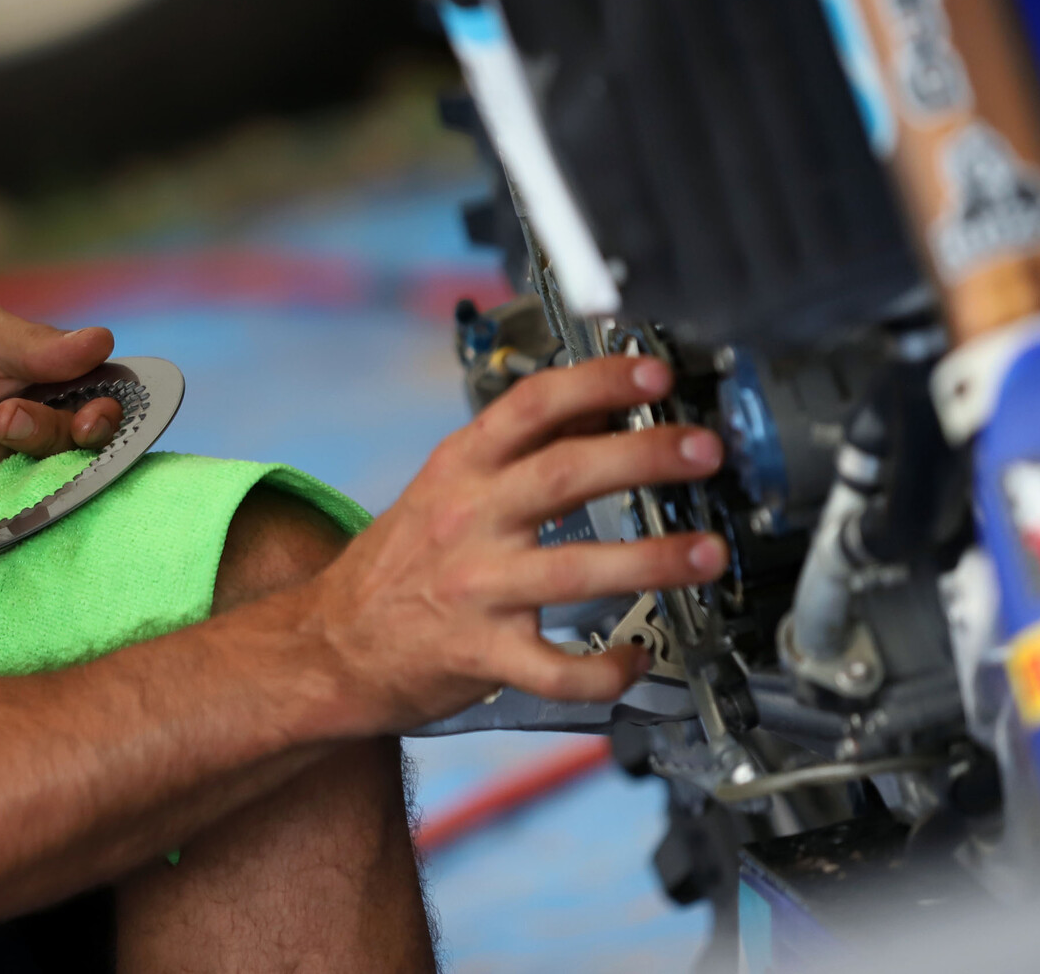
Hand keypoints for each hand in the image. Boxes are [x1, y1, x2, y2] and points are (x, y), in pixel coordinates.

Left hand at [0, 300, 127, 502]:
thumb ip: (33, 344)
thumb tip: (100, 341)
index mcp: (45, 394)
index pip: (94, 417)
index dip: (101, 423)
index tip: (90, 419)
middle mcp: (26, 443)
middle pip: (62, 455)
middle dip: (38, 433)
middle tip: (4, 413)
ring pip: (15, 477)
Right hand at [286, 354, 726, 732]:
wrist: (331, 645)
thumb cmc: (396, 565)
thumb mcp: (446, 488)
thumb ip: (520, 451)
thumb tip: (597, 407)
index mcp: (460, 469)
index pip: (530, 406)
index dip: (596, 383)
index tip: (653, 372)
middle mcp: (468, 520)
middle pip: (565, 474)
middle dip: (645, 456)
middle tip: (704, 451)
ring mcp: (477, 588)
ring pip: (575, 568)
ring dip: (653, 560)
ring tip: (708, 554)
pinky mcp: (483, 653)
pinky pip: (557, 667)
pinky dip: (606, 667)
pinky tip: (637, 656)